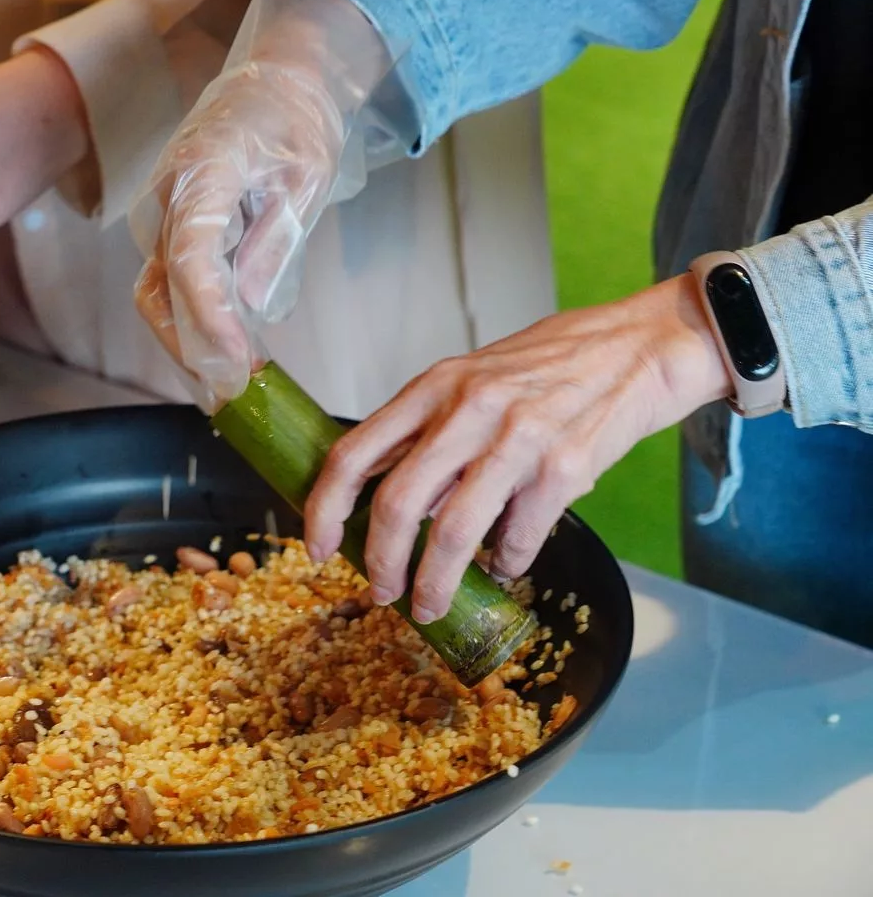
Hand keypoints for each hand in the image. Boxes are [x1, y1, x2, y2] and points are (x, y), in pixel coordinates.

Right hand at [131, 0, 389, 409]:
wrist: (278, 79)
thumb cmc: (298, 119)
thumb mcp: (306, 176)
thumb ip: (275, 240)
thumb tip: (250, 304)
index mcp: (201, 173)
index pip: (191, 260)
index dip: (210, 318)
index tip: (238, 360)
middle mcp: (167, 196)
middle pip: (158, 289)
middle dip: (190, 348)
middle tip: (233, 395)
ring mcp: (163, 213)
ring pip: (156, 294)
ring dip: (187, 343)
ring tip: (231, 386)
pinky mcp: (171, 226)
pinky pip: (170, 283)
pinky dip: (192, 322)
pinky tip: (224, 353)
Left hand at [303, 275, 732, 621]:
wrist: (638, 349)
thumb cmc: (550, 366)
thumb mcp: (473, 381)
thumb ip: (431, 434)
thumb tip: (395, 507)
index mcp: (434, 387)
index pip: (354, 452)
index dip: (324, 508)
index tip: (317, 546)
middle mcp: (468, 410)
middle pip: (397, 504)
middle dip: (380, 562)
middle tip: (380, 593)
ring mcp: (516, 439)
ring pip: (453, 532)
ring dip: (435, 583)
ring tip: (429, 605)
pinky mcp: (563, 468)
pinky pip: (517, 539)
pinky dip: (506, 564)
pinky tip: (505, 567)